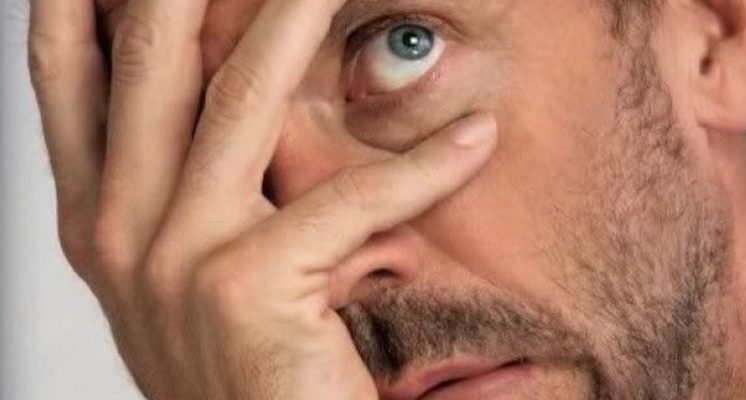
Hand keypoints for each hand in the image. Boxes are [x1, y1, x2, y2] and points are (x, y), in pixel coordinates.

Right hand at [28, 0, 497, 398]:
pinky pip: (352, 200)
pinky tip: (472, 139)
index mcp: (98, 221)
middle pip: (151, 58)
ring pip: (243, 95)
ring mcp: (176, 256)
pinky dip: (425, 166)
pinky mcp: (247, 288)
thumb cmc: (236, 371)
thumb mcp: (183, 271)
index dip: (85, 1)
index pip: (70, 75)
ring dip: (298, 12)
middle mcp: (120, 229)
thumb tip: (216, 94)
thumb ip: (183, 186)